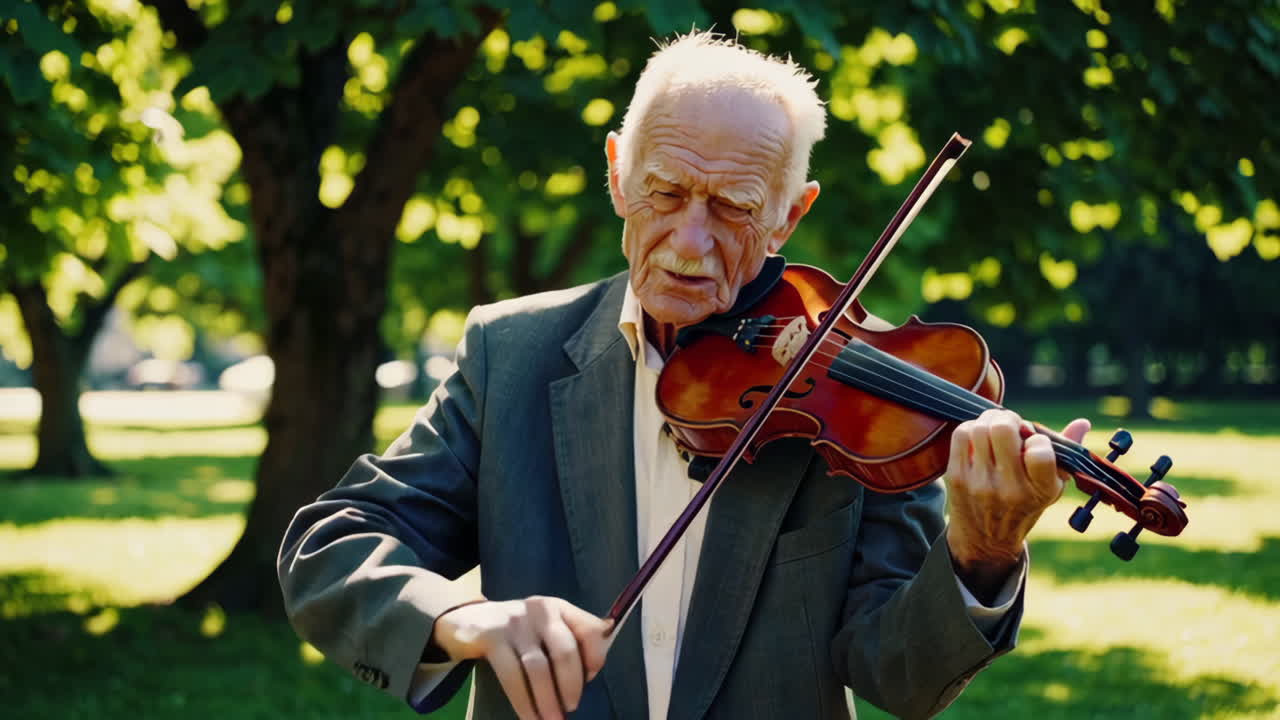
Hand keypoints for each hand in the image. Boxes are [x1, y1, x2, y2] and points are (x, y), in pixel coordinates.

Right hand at [432, 596, 612, 718]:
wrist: (465, 617)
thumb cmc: (516, 629)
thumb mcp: (544, 625)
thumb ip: (570, 639)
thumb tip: (594, 669)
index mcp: (559, 608)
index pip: (589, 629)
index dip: (594, 658)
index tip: (590, 680)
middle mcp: (540, 612)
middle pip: (565, 652)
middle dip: (571, 686)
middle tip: (571, 707)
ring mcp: (515, 624)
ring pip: (538, 668)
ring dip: (548, 700)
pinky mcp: (492, 638)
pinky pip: (512, 676)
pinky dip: (523, 702)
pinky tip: (530, 717)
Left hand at [944, 409, 1089, 599]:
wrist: (985, 540)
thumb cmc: (1024, 505)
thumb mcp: (1051, 486)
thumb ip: (1066, 453)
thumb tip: (1082, 422)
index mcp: (1041, 490)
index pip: (1040, 451)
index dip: (1037, 437)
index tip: (1033, 442)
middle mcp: (1010, 488)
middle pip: (1003, 430)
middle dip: (1009, 418)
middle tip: (1011, 425)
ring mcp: (980, 483)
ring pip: (980, 428)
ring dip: (989, 420)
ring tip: (995, 429)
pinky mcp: (956, 477)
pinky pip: (960, 434)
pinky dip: (970, 427)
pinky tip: (978, 437)